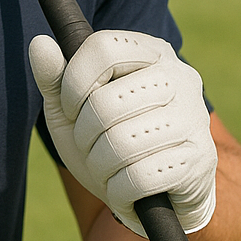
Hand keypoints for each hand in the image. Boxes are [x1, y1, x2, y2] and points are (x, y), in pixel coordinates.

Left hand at [29, 29, 216, 236]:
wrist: (156, 196)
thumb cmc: (108, 139)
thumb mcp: (73, 107)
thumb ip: (55, 76)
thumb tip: (40, 43)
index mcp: (150, 51)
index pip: (102, 47)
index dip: (74, 81)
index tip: (69, 106)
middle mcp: (179, 76)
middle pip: (106, 101)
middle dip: (84, 133)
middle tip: (90, 144)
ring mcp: (194, 118)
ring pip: (121, 143)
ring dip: (99, 164)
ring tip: (106, 167)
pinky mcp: (200, 160)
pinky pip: (139, 177)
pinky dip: (118, 189)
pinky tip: (124, 188)